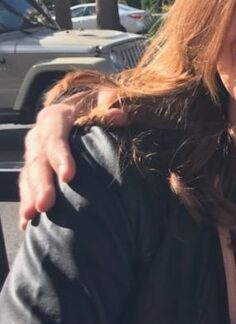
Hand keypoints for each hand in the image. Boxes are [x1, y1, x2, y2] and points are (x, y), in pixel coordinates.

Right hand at [18, 89, 126, 228]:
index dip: (60, 154)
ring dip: (30, 196)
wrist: (86, 107)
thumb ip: (111, 106)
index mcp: (56, 115)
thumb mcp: (106, 100)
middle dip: (41, 183)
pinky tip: (27, 223)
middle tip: (46, 204)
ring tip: (33, 215)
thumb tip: (120, 116)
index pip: (55, 134)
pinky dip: (27, 203)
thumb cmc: (99, 105)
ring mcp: (35, 153)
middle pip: (38, 159)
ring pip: (28, 175)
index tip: (69, 176)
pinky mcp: (35, 168)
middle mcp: (40, 134)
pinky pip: (27, 186)